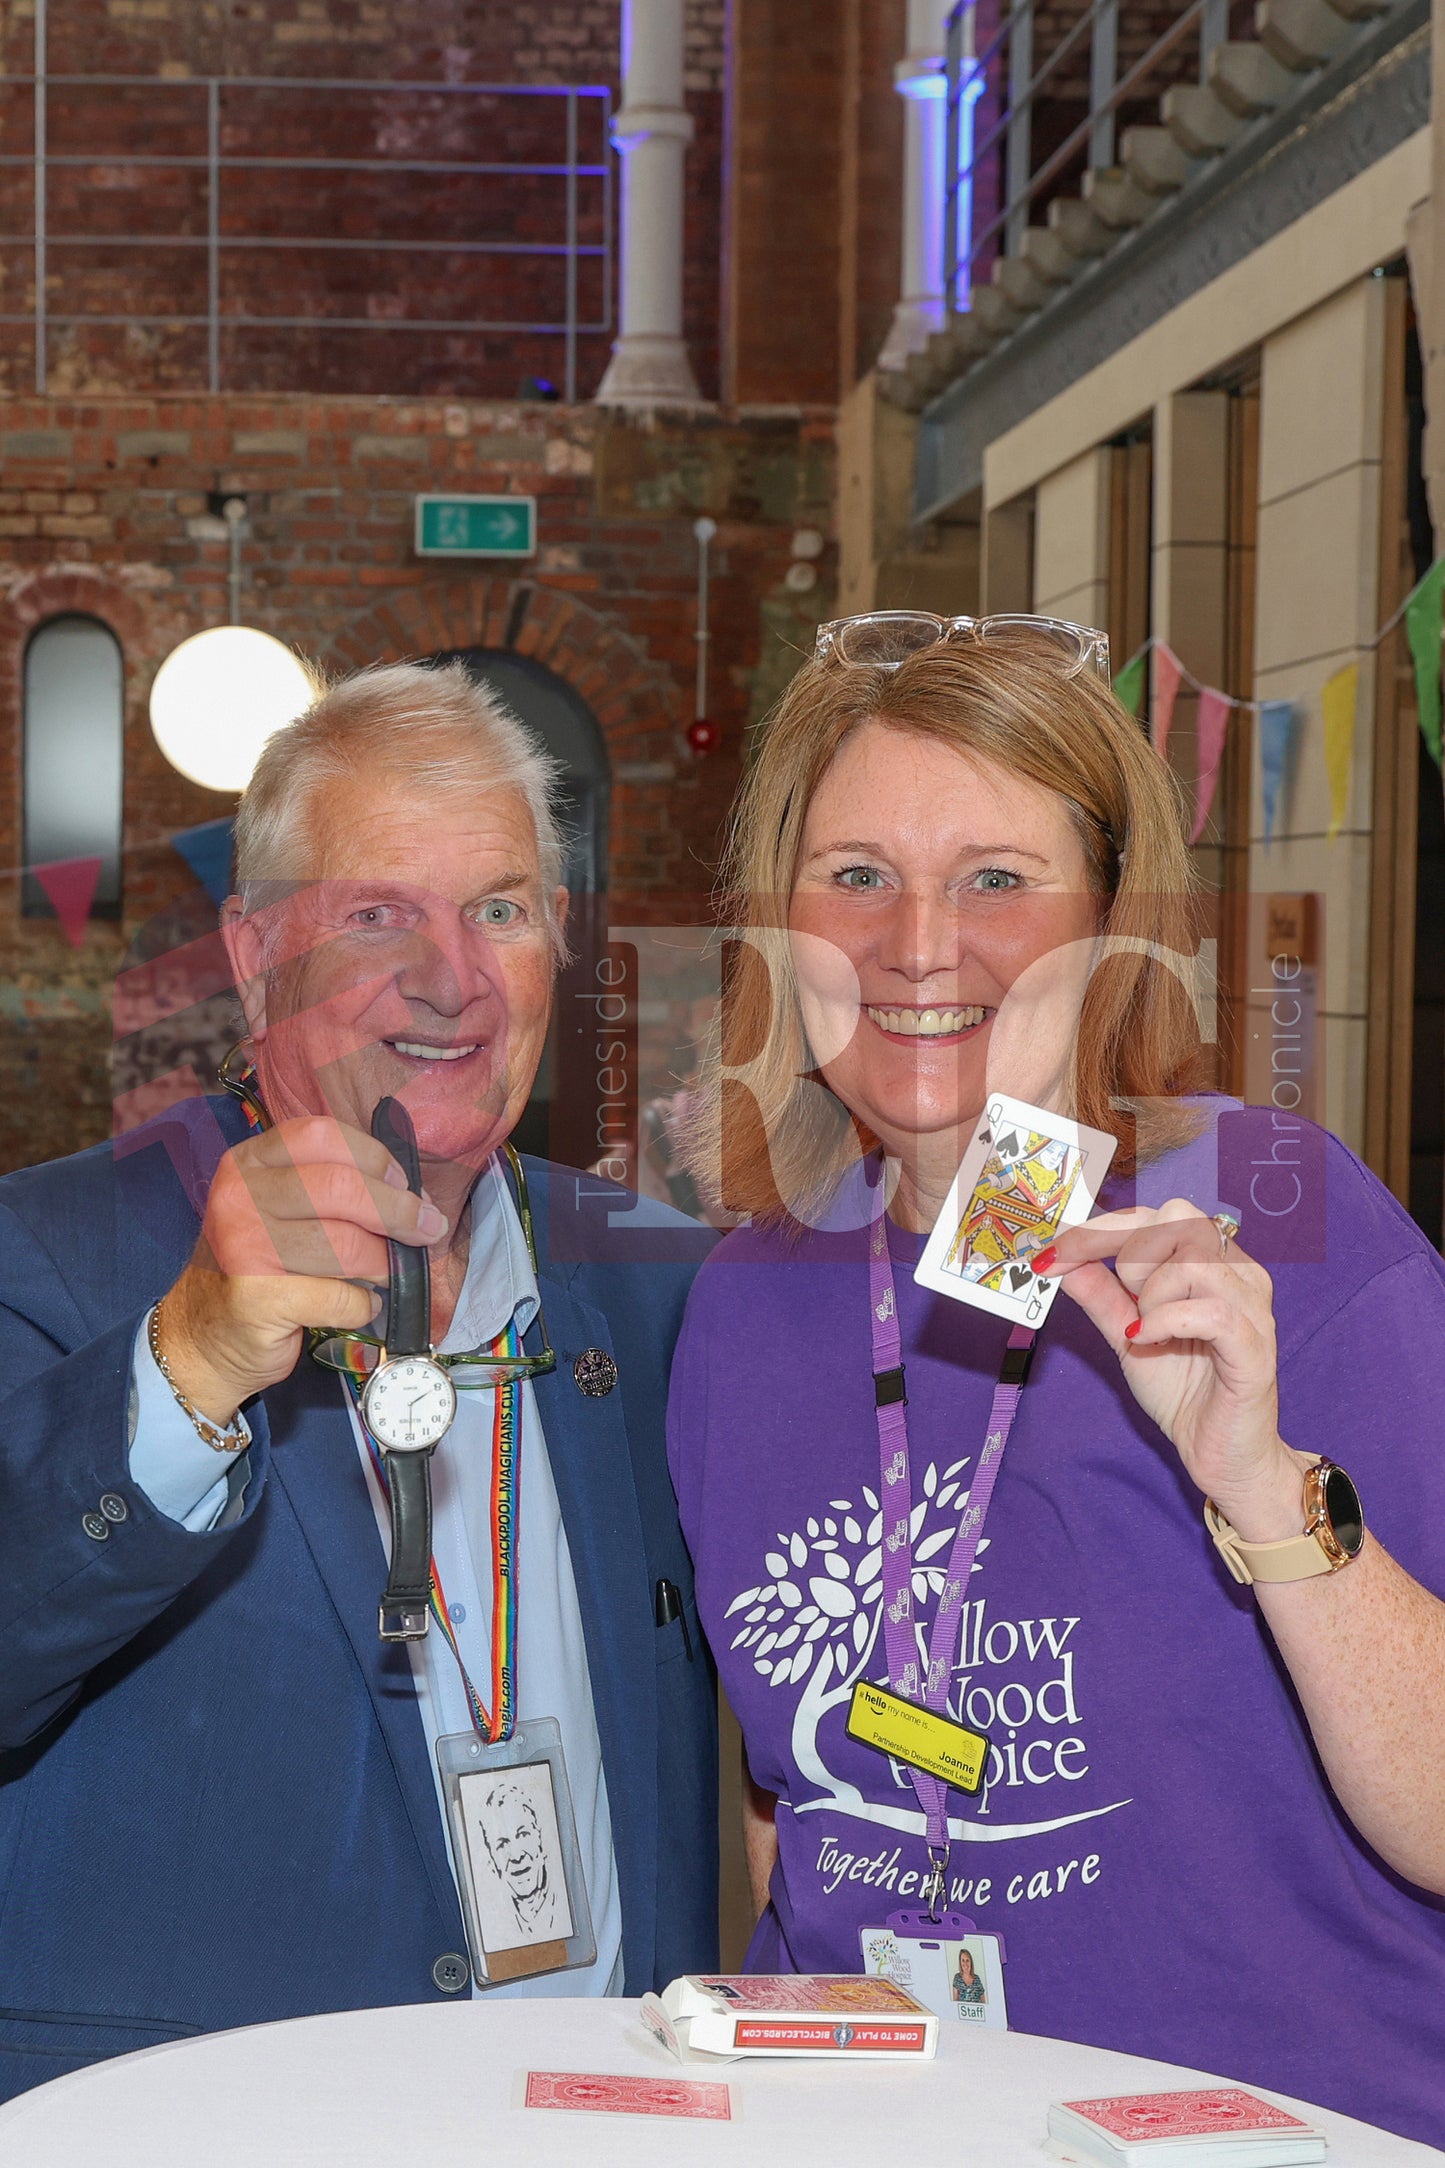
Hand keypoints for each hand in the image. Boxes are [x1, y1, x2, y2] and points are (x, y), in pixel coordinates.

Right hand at [157, 1117, 446, 1423]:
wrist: (203, 1337)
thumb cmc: (259, 1267)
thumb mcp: (279, 1209)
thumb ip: (329, 1188)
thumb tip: (411, 1194)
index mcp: (249, 1162)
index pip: (322, 1135)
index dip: (375, 1158)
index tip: (405, 1185)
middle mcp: (239, 1196)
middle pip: (341, 1188)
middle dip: (398, 1212)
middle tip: (426, 1230)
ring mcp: (243, 1245)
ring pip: (346, 1246)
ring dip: (383, 1265)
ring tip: (385, 1273)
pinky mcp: (256, 1297)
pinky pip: (340, 1297)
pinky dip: (362, 1306)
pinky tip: (357, 1306)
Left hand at [1036, 1201, 1305, 1540]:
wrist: (1219, 1453)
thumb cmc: (1184, 1390)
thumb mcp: (1126, 1335)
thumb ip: (1099, 1295)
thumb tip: (1061, 1258)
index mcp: (1212, 1263)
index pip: (1158, 1215)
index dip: (1100, 1228)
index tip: (1053, 1252)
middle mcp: (1239, 1273)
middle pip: (1179, 1220)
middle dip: (1132, 1256)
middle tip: (1128, 1305)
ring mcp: (1252, 1306)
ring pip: (1193, 1260)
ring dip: (1152, 1294)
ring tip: (1147, 1331)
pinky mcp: (1254, 1345)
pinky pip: (1209, 1311)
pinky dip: (1165, 1320)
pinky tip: (1147, 1340)